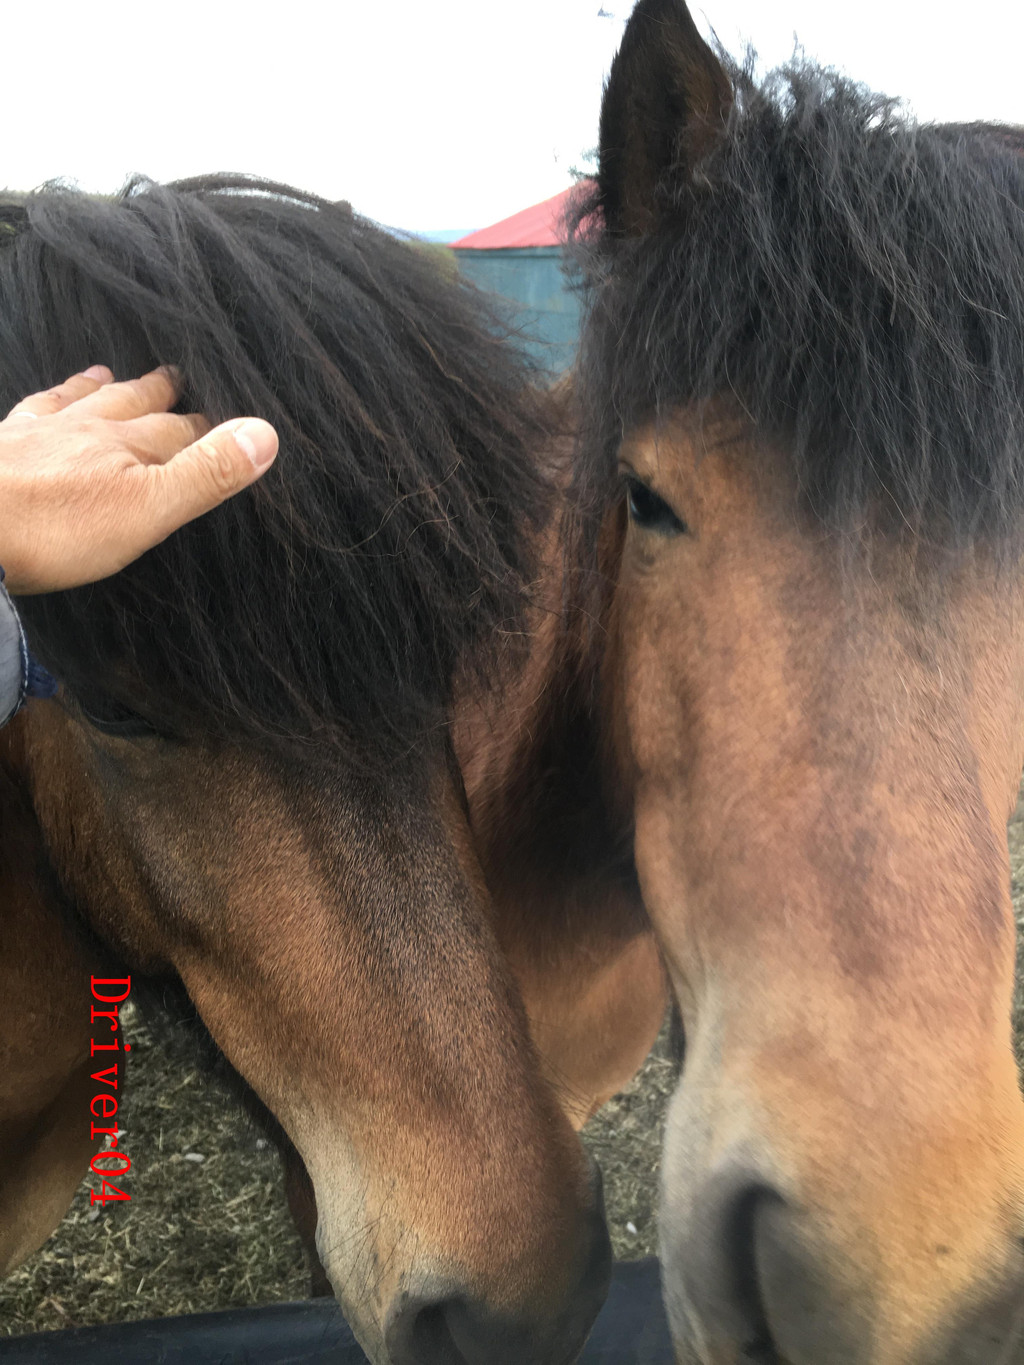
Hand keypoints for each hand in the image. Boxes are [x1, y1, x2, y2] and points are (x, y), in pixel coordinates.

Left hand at [0, 366, 277, 593]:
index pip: (177, 430)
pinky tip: (31, 408)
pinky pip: (22, 416)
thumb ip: (205, 474)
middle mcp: (80, 429)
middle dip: (152, 393)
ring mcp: (32, 436)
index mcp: (124, 445)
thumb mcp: (148, 510)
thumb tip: (266, 433)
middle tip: (170, 375)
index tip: (225, 419)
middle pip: (126, 405)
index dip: (204, 426)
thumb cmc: (57, 529)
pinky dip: (37, 405)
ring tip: (101, 374)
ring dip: (91, 389)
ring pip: (70, 403)